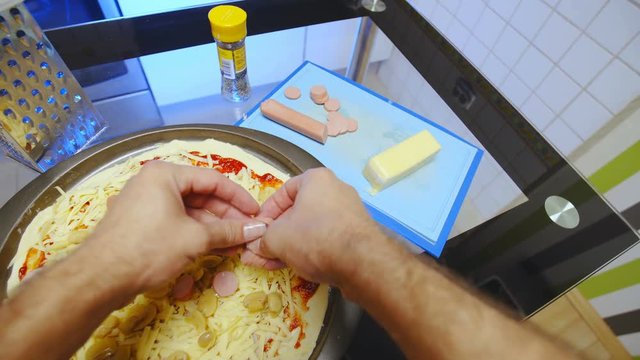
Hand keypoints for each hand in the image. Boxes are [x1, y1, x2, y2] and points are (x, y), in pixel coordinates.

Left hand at [81, 161, 265, 292]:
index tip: (255, 213)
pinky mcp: (141, 223)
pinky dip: (195, 233)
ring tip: (236, 243)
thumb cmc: (148, 249)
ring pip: (189, 210)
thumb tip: (255, 230)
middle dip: (226, 215)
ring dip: (213, 226)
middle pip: (201, 195)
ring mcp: (145, 203)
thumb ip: (228, 231)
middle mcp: (153, 183)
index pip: (213, 179)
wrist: (100, 278)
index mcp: (165, 174)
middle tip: (247, 231)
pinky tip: (215, 247)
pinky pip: (175, 221)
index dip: (238, 197)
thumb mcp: (194, 239)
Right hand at [242, 168, 386, 284]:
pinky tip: (301, 265)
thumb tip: (254, 248)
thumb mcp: (277, 238)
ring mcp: (350, 212)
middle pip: (298, 211)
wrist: (362, 263)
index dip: (266, 213)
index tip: (257, 231)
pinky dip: (312, 250)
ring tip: (278, 262)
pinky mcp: (359, 233)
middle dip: (278, 233)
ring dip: (293, 244)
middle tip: (265, 251)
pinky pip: (328, 238)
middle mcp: (336, 189)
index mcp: (317, 179)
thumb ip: (261, 240)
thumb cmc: (315, 238)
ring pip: (312, 226)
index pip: (283, 191)